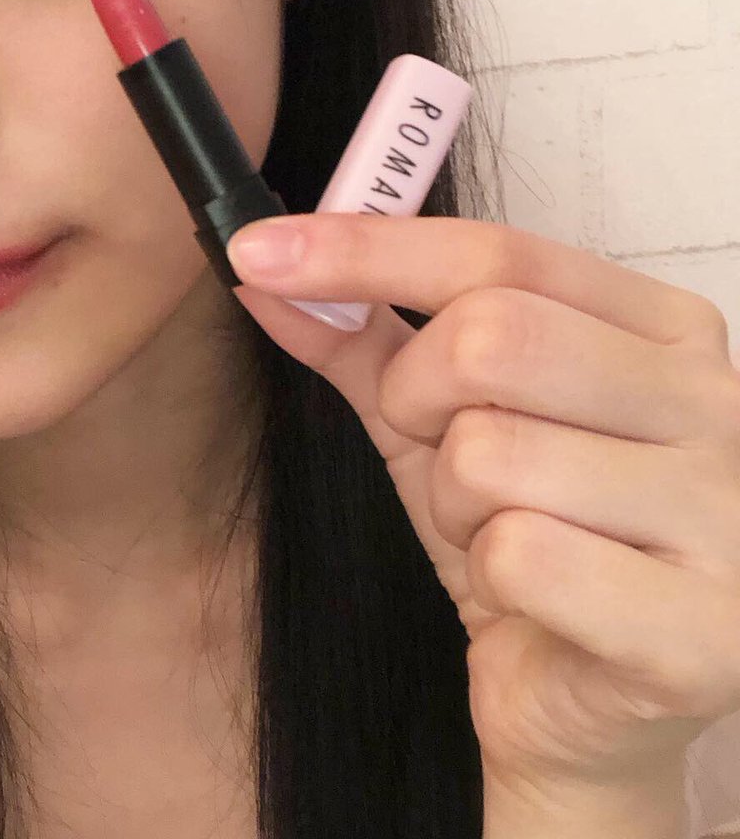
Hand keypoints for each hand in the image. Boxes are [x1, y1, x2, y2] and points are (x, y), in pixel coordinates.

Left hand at [226, 214, 739, 791]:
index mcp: (663, 332)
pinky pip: (519, 555)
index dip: (365, 248)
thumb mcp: (439, 423)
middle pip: (490, 338)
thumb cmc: (527, 537)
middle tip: (433, 447)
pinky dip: (488, 575)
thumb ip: (364, 340)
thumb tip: (263, 268)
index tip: (258, 251)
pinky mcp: (703, 629)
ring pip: (490, 453)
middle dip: (413, 398)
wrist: (589, 704)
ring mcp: (726, 514)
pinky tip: (532, 601)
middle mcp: (717, 402)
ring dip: (452, 502)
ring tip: (496, 535)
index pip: (499, 254)